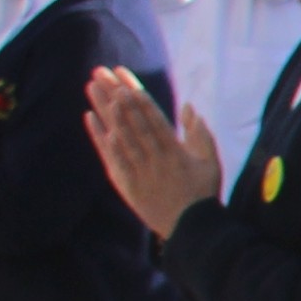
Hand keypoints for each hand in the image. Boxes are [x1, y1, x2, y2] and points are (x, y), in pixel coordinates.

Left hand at [86, 68, 225, 238]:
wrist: (191, 229)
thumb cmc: (203, 193)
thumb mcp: (210, 162)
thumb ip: (200, 133)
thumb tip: (188, 107)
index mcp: (175, 150)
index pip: (152, 115)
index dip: (136, 93)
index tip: (123, 75)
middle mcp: (154, 157)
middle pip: (131, 119)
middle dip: (115, 93)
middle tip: (101, 71)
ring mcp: (139, 170)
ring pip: (118, 133)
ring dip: (103, 108)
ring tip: (92, 86)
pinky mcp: (127, 184)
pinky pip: (110, 156)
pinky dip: (100, 137)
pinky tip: (90, 117)